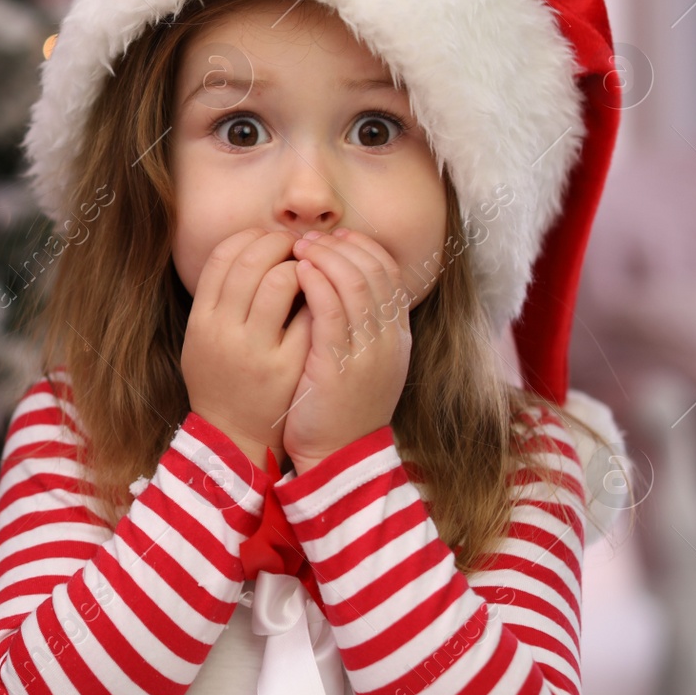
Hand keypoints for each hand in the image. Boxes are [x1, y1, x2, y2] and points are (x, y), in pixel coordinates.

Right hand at [182, 229, 313, 467]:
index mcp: (201, 320)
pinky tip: (324, 298)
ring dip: (301, 266)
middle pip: (250, 261)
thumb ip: (219, 297)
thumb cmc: (221, 379)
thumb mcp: (202, 338)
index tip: (268, 238)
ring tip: (310, 271)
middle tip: (297, 246)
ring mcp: (255, 349)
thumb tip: (251, 248)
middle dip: (279, 243)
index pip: (221, 257)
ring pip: (280, 281)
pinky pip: (308, 314)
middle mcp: (223, 331)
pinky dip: (319, 297)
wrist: (235, 436)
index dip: (249, 238)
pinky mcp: (287, 366)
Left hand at [281, 228, 412, 471]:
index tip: (336, 237)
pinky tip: (300, 270)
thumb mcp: (362, 363)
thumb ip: (359, 326)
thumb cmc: (339, 408)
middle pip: (373, 272)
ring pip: (355, 284)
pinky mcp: (339, 366)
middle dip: (340, 246)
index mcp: (396, 337)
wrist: (337, 458)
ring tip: (299, 247)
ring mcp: (368, 353)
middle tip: (310, 238)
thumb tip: (342, 284)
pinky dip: (318, 284)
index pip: (389, 274)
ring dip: (326, 257)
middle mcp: (388, 341)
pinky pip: (332, 311)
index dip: (363, 248)